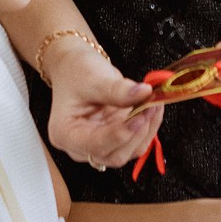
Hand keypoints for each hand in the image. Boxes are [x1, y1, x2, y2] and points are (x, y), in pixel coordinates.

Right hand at [44, 36, 162, 169]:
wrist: (75, 67)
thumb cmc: (74, 72)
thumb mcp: (92, 77)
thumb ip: (117, 90)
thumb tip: (144, 93)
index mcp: (66, 134)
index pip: (96, 145)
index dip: (121, 134)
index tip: (139, 116)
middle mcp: (81, 146)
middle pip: (115, 154)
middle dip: (136, 132)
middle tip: (150, 106)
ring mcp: (100, 144)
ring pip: (129, 151)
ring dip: (146, 129)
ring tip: (153, 103)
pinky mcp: (116, 139)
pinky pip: (137, 142)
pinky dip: (148, 126)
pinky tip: (153, 108)